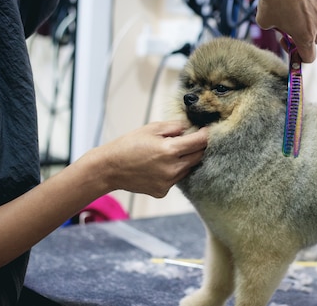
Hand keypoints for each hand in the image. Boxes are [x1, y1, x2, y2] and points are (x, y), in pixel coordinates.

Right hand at [89, 121, 207, 197]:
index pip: (200, 142)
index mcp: (170, 150)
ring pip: (188, 168)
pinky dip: (174, 171)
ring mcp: (168, 182)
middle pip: (198, 157)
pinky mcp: (162, 191)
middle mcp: (172, 169)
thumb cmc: (128, 145)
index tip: (207, 129)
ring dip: (186, 159)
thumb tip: (191, 127)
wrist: (109, 168)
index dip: (206, 134)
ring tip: (170, 152)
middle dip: (197, 147)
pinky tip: (160, 166)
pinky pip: (176, 179)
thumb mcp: (151, 128)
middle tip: (191, 139)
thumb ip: (175, 127)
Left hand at [255, 0, 316, 62]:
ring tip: (293, 3)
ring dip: (310, 16)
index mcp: (305, 36)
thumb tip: (280, 26)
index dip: (299, 56)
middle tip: (293, 27)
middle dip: (308, 36)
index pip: (309, 57)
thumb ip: (276, 29)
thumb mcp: (264, 22)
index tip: (291, 46)